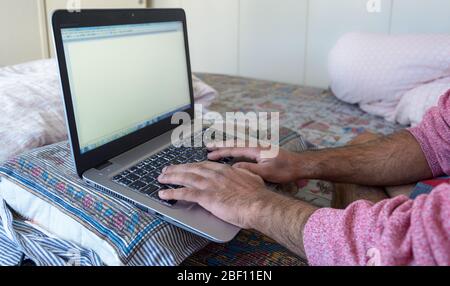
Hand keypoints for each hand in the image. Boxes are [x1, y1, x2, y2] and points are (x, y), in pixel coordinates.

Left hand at [157, 161, 275, 227]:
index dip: (191, 165)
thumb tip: (240, 170)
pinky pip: (184, 193)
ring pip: (185, 178)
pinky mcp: (206, 197)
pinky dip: (172, 193)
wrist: (258, 205)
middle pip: (191, 169)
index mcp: (225, 170)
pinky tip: (164, 194)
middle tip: (166, 170)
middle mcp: (215, 174)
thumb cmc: (257, 195)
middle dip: (177, 169)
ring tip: (161, 179)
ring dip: (171, 178)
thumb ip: (243, 173)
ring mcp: (209, 184)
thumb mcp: (252, 178)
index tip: (185, 166)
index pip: (204, 165)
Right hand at [207, 146, 300, 183]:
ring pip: (239, 145)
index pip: (234, 149)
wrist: (300, 165)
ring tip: (215, 148)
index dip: (221, 152)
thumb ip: (250, 169)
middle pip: (235, 144)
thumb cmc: (285, 169)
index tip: (209, 154)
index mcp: (256, 149)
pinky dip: (235, 149)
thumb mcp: (266, 172)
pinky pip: (244, 148)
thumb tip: (234, 167)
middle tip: (207, 146)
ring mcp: (259, 147)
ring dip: (227, 146)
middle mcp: (256, 145)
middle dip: (221, 145)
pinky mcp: (262, 151)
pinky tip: (232, 153)